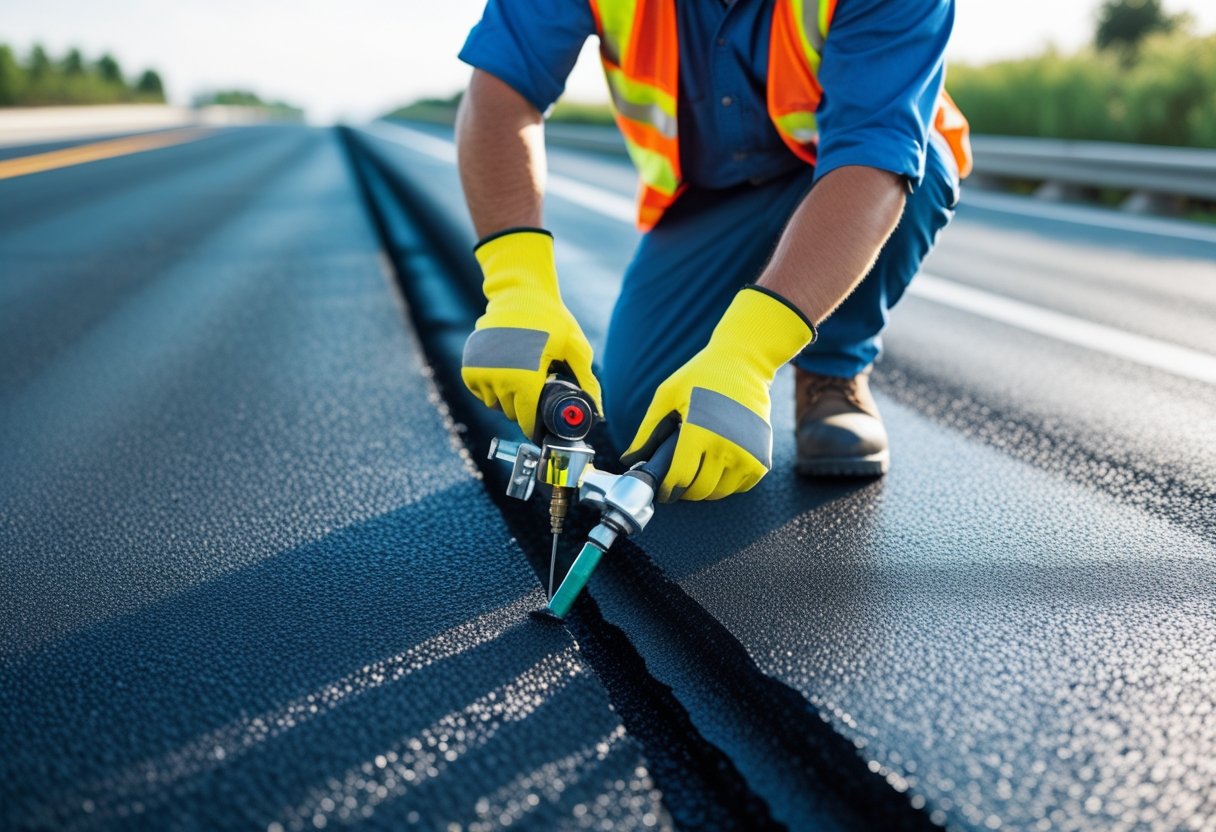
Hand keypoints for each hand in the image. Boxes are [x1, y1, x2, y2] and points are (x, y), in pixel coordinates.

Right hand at [462, 228, 601, 441]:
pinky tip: (505, 371)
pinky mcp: (469, 365)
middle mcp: (499, 378)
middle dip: (524, 408)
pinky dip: (490, 387)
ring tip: (521, 377)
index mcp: (524, 378)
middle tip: (536, 389)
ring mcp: (480, 371)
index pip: (526, 420)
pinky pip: (479, 391)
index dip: (535, 426)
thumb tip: (598, 412)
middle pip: (511, 413)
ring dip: (506, 398)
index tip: (542, 424)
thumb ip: (587, 381)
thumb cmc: (550, 319)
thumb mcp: (574, 347)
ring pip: (494, 403)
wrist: (519, 293)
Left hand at [622, 286, 814, 501]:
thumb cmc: (700, 376)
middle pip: (699, 490)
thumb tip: (628, 459)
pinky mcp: (762, 458)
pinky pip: (740, 486)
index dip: (667, 489)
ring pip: (719, 492)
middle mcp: (726, 446)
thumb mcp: (667, 396)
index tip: (662, 491)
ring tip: (696, 472)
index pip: (680, 478)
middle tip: (678, 479)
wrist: (745, 363)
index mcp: (699, 431)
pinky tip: (717, 467)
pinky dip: (727, 484)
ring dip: (705, 489)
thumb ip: (647, 431)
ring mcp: (748, 454)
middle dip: (684, 490)